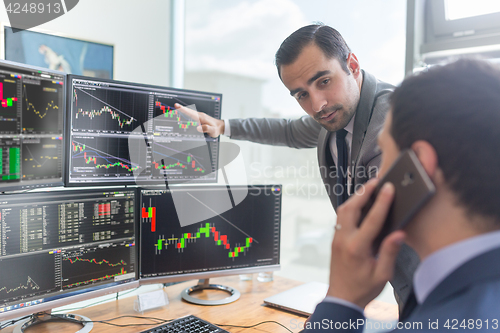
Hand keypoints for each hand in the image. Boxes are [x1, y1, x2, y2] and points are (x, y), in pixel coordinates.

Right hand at [175, 103, 224, 136]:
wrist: (221, 127)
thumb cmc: (216, 129)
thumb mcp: (213, 131)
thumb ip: (206, 129)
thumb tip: (198, 128)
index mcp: (202, 117)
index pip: (191, 113)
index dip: (184, 110)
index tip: (178, 106)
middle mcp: (200, 115)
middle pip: (189, 111)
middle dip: (182, 108)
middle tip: (175, 105)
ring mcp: (200, 116)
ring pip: (190, 112)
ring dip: (184, 110)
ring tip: (177, 107)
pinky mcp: (200, 118)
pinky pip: (192, 115)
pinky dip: (187, 113)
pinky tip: (183, 113)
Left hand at [327, 179, 405, 307]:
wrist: (341, 298)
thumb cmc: (363, 288)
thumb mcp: (382, 274)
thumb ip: (389, 252)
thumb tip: (399, 233)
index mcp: (357, 248)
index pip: (371, 220)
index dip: (382, 202)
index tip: (389, 188)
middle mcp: (343, 240)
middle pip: (350, 208)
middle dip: (363, 193)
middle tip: (376, 182)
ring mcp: (336, 238)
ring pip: (342, 211)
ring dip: (355, 198)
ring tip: (369, 188)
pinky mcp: (335, 239)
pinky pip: (341, 218)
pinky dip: (350, 207)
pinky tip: (360, 204)